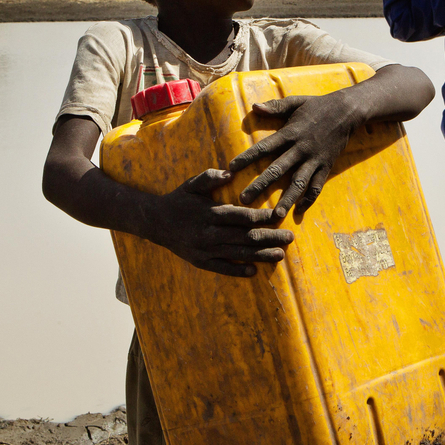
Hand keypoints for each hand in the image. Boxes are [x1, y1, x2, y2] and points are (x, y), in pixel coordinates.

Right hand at [151, 169, 292, 276]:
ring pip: (238, 254)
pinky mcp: (200, 261)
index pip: (242, 216)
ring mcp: (205, 250)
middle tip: (289, 238)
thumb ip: (210, 177)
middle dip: (270, 237)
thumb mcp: (192, 184)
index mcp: (210, 213)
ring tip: (280, 255)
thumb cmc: (179, 200)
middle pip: (245, 237)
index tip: (279, 216)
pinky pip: (221, 268)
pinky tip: (253, 272)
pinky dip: (237, 271)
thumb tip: (229, 173)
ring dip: (261, 255)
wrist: (155, 222)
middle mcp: (209, 233)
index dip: (262, 217)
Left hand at [228, 94, 358, 217]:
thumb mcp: (296, 102)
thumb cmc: (318, 106)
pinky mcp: (326, 166)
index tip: (231, 169)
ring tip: (276, 215)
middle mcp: (300, 149)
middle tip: (243, 200)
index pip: (264, 147)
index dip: (247, 158)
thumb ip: (275, 106)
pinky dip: (309, 199)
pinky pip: (317, 186)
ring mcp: (314, 159)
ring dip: (286, 199)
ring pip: (298, 183)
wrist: (347, 111)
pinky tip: (299, 211)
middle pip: (277, 170)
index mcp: (290, 133)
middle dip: (259, 186)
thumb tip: (254, 106)